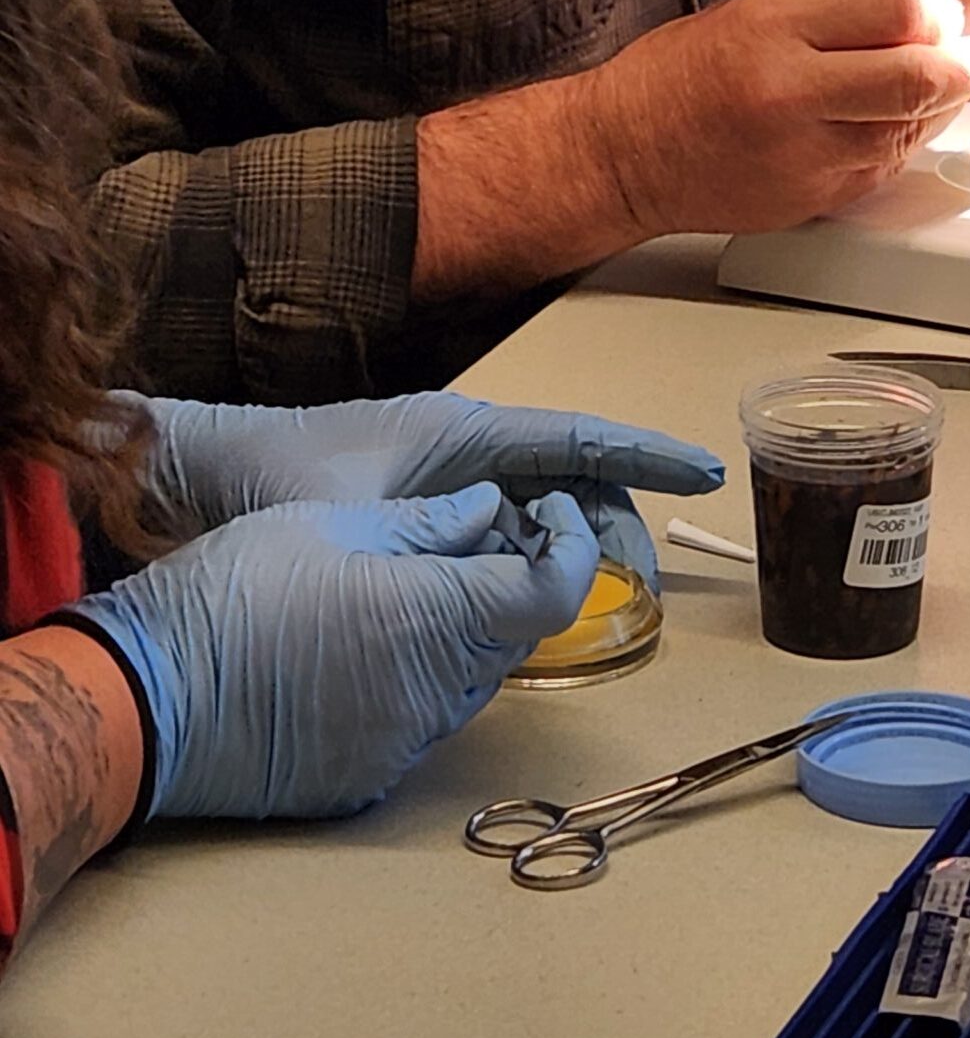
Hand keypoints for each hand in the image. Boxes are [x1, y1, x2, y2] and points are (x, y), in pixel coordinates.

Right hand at [70, 485, 598, 821]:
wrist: (142, 699)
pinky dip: (412, 684)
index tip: (548, 513)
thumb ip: (426, 522)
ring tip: (394, 593)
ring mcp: (403, 745)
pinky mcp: (367, 782)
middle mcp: (434, 691)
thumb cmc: (228, 593)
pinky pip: (419, 725)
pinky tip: (355, 653)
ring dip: (458, 636)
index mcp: (435, 616)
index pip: (554, 589)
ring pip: (469, 682)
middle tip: (466, 539)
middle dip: (507, 582)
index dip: (568, 546)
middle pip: (514, 634)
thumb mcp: (329, 524)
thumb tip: (488, 510)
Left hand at [139, 396, 723, 592]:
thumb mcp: (357, 516)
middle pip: (566, 477)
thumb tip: (515, 557)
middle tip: (645, 580)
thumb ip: (433, 537)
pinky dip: (524, 561)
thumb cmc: (273, 478)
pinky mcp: (419, 511)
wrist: (197, 475)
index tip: (704, 472)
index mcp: (458, 432)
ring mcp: (441, 480)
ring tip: (601, 598)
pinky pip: (494, 532)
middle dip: (613, 520)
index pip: (575, 439)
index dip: (644, 456)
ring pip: (533, 509)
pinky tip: (535, 604)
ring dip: (570, 546)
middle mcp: (460, 449)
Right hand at [583, 0, 969, 236]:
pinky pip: (885, 166)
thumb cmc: (676, 78)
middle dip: (957, 60)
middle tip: (961, 50)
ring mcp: (807, 155)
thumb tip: (917, 14)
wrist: (624, 155)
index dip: (935, 11)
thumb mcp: (750, 12)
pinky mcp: (814, 199)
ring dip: (934, 103)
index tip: (938, 12)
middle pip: (919, 75)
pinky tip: (883, 121)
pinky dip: (898, 139)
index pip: (896, 11)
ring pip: (912, 126)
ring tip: (922, 82)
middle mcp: (793, 94)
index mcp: (773, 30)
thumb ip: (836, 12)